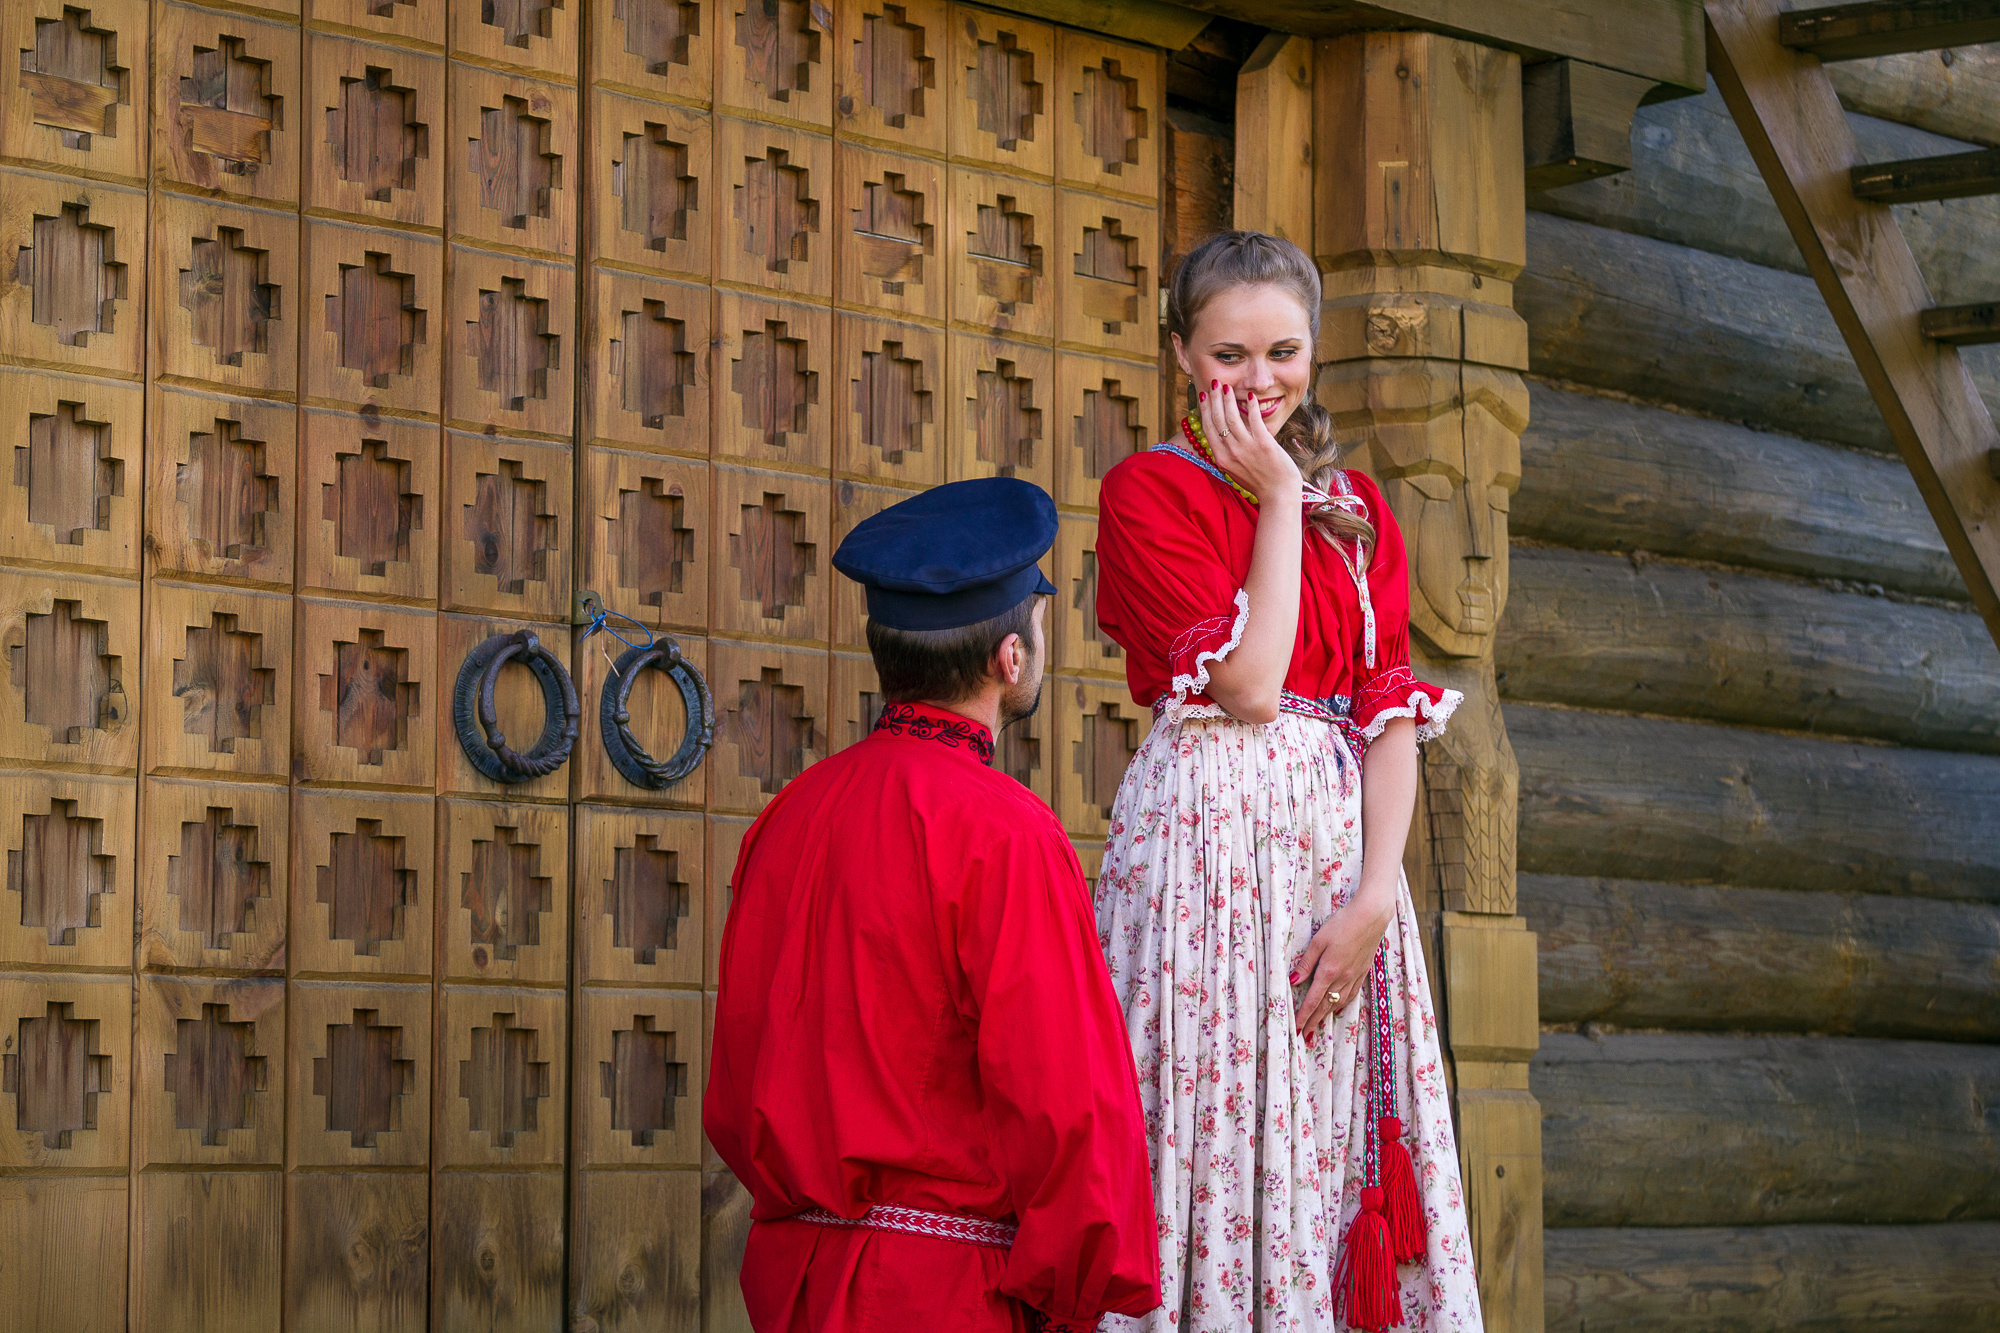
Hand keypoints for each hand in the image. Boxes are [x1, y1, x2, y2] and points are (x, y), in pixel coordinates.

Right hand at [1199, 378, 1300, 500]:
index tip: (1203, 396)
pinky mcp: (1264, 444)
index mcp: (1221, 459)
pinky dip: (1251, 406)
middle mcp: (1231, 453)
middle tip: (1214, 384)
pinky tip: (1249, 396)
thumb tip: (1223, 434)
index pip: (1208, 429)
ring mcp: (1247, 448)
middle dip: (1214, 399)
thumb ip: (1227, 453)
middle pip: (1217, 420)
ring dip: (1228, 399)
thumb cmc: (1259, 483)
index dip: (1204, 410)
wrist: (1278, 495)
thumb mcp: (1235, 471)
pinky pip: (1254, 420)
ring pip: (1232, 418)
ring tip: (1226, 387)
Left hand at [1291, 886, 1393, 1040]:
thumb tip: (1293, 982)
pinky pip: (1351, 994)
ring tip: (1318, 1026)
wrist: (1371, 916)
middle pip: (1325, 1006)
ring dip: (1327, 1016)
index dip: (1304, 1017)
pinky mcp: (1363, 971)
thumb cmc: (1342, 924)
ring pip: (1338, 1002)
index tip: (1297, 1030)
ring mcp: (1355, 976)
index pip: (1313, 1000)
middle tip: (1306, 1037)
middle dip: (1314, 1022)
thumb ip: (1305, 963)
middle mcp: (1342, 978)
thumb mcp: (1318, 941)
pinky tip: (1338, 1008)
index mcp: (1329, 971)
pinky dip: (1342, 1004)